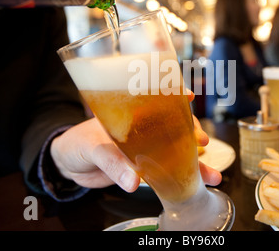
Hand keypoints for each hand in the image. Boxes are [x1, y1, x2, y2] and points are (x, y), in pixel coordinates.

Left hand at [50, 95, 220, 192]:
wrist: (68, 166)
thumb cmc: (76, 143)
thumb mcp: (92, 148)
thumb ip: (112, 163)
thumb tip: (133, 180)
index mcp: (129, 112)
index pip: (156, 97)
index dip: (174, 94)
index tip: (188, 95)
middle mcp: (142, 127)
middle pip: (173, 124)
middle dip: (191, 131)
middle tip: (201, 141)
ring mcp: (145, 146)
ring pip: (175, 150)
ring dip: (194, 162)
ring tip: (210, 173)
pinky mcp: (144, 165)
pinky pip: (166, 171)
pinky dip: (181, 178)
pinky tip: (198, 183)